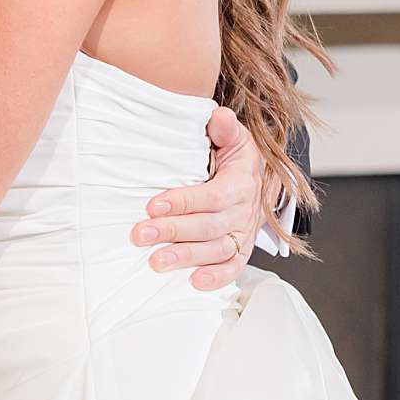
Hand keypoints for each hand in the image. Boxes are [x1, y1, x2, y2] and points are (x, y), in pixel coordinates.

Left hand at [132, 104, 264, 291]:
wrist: (259, 179)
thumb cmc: (237, 158)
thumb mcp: (234, 138)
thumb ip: (224, 129)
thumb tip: (217, 117)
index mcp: (241, 183)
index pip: (213, 196)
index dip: (184, 202)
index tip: (153, 205)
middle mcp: (243, 212)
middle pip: (209, 226)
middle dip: (174, 231)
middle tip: (140, 235)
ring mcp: (242, 234)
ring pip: (218, 250)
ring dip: (187, 258)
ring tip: (155, 262)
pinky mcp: (241, 250)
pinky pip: (233, 268)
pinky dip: (216, 278)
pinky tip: (193, 283)